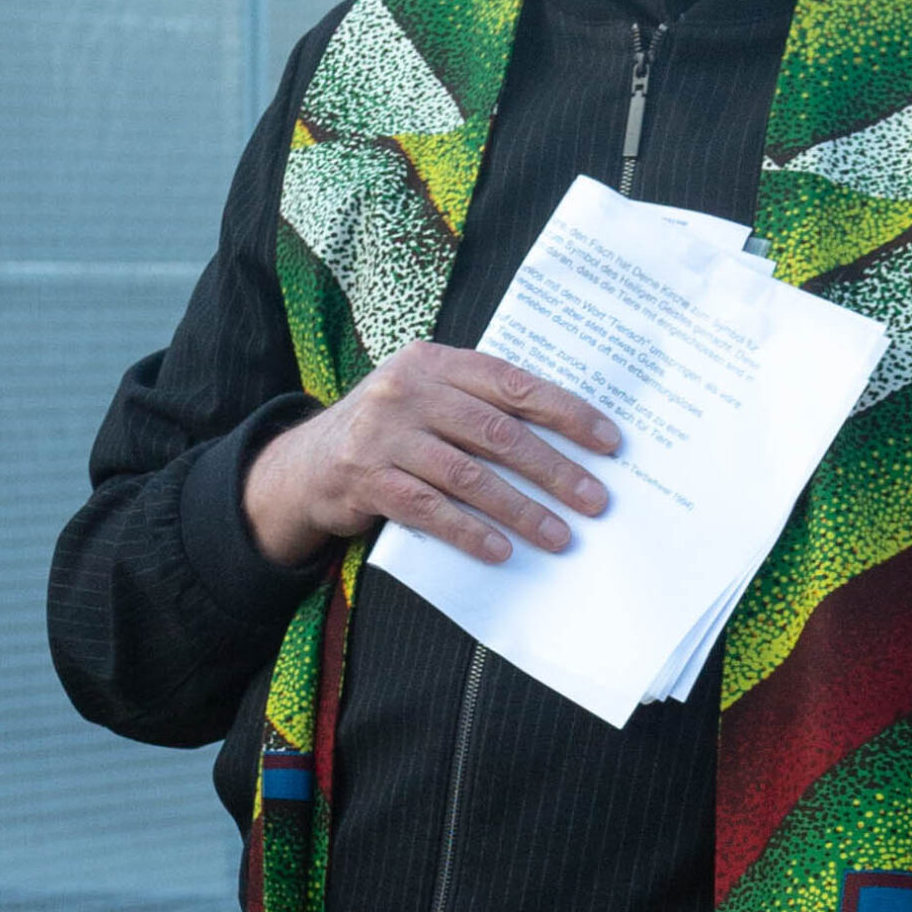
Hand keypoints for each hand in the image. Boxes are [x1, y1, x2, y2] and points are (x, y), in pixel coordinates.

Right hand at [243, 343, 619, 568]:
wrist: (302, 463)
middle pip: (498, 433)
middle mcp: (407, 390)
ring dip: (522, 509)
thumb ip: (481, 405)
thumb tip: (569, 438)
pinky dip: (470, 531)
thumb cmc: (390, 431)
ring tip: (560, 535)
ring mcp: (382, 434)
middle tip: (596, 500)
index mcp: (434, 362)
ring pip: (468, 475)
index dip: (566, 412)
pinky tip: (502, 550)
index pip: (514, 384)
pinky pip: (429, 509)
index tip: (610, 442)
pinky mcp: (363, 478)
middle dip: (555, 469)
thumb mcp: (427, 399)